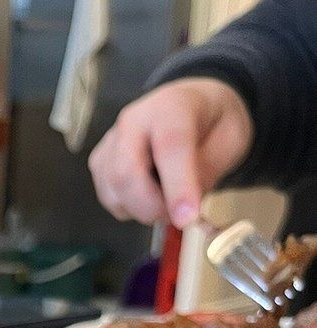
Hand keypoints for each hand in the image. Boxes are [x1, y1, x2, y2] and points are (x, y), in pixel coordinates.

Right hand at [88, 78, 253, 227]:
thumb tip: (185, 208)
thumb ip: (209, 170)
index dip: (178, 186)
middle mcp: (133, 120)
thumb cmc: (210, 123)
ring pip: (114, 192)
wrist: (188, 108)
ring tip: (168, 200)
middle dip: (151, 207)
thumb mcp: (232, 139)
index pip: (170, 146)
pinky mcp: (99, 163)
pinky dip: (131, 208)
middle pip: (126, 173)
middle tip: (178, 216)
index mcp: (171, 105)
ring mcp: (110, 142)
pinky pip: (110, 199)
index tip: (187, 218)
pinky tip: (150, 194)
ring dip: (143, 210)